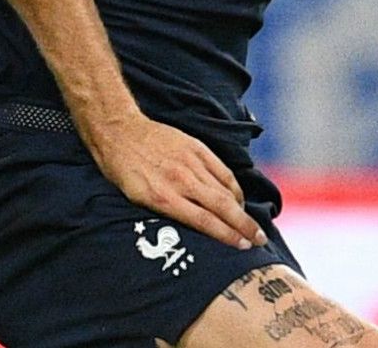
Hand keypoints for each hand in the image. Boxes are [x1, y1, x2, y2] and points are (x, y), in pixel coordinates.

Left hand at [84, 114, 268, 251]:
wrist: (119, 132)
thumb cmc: (123, 170)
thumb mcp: (135, 198)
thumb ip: (166, 211)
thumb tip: (191, 228)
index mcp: (163, 198)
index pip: (204, 222)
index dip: (227, 236)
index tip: (243, 246)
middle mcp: (180, 181)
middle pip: (221, 208)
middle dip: (244, 226)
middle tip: (259, 240)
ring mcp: (190, 163)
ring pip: (225, 189)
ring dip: (241, 209)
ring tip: (252, 224)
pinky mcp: (195, 148)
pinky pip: (221, 170)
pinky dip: (233, 186)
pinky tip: (237, 197)